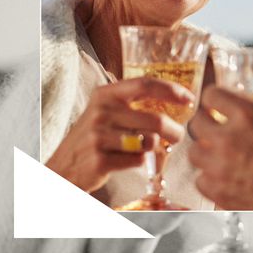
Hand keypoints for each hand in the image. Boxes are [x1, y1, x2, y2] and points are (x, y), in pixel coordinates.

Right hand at [46, 78, 194, 193]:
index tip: (189, 99)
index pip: (145, 84)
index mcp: (106, 94)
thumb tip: (177, 99)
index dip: (172, 91)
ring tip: (154, 148)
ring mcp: (98, 137)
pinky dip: (142, 161)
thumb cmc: (95, 136)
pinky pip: (137, 160)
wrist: (62, 168)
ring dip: (158, 147)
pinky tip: (132, 160)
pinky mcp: (100, 160)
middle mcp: (101, 112)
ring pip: (148, 141)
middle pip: (155, 119)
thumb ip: (133, 101)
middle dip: (174, 130)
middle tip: (178, 135)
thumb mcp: (107, 110)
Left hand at [187, 86, 252, 208]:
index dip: (215, 97)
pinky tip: (223, 176)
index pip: (212, 94)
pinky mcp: (221, 193)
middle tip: (217, 126)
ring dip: (205, 150)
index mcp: (249, 113)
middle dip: (206, 122)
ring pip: (195, 152)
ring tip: (218, 153)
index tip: (220, 103)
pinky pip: (201, 181)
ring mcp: (221, 167)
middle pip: (197, 122)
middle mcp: (229, 137)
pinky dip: (209, 178)